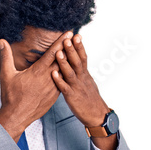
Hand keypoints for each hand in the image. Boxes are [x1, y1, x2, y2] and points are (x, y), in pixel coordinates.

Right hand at [0, 32, 69, 141]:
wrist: (17, 116)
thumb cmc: (11, 96)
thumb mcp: (7, 75)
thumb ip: (6, 56)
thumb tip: (2, 41)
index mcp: (38, 71)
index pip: (52, 53)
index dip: (61, 41)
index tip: (69, 32)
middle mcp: (48, 78)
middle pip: (62, 60)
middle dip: (69, 48)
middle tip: (77, 38)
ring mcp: (53, 88)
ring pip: (64, 72)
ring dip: (70, 61)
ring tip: (76, 52)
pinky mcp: (55, 97)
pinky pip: (63, 83)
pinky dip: (67, 75)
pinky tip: (70, 71)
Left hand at [52, 34, 117, 149]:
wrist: (97, 115)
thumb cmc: (90, 100)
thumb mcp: (87, 83)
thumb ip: (81, 73)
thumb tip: (77, 63)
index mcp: (85, 75)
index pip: (83, 57)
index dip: (79, 46)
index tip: (76, 34)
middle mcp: (82, 79)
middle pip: (77, 61)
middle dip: (72, 49)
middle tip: (67, 38)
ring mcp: (77, 87)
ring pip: (70, 73)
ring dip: (64, 62)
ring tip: (59, 52)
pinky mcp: (72, 97)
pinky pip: (64, 88)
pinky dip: (59, 80)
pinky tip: (53, 73)